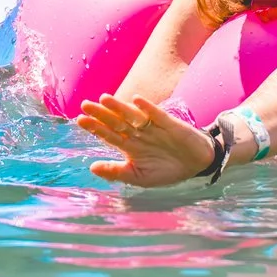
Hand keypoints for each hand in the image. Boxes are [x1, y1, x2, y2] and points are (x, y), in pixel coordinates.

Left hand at [75, 94, 216, 185]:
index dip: (95, 127)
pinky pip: (157, 115)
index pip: (109, 135)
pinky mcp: (170, 125)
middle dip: (101, 114)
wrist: (196, 166)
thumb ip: (116, 172)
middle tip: (85, 105)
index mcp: (130, 146)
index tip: (80, 120)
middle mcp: (138, 134)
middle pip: (117, 122)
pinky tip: (136, 100)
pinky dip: (147, 108)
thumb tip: (91, 167)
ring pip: (133, 116)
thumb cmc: (166, 171)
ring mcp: (153, 128)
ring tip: (104, 98)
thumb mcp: (138, 177)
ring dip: (119, 107)